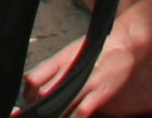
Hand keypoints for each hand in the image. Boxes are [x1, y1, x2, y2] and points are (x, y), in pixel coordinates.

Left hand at [20, 6, 151, 116]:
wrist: (125, 42)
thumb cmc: (98, 47)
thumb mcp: (72, 53)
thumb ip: (57, 69)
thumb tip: (42, 86)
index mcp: (60, 60)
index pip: (33, 78)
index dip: (26, 94)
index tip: (27, 102)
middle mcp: (69, 71)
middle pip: (44, 96)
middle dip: (37, 110)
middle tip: (34, 116)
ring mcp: (85, 83)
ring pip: (60, 106)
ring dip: (53, 116)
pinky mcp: (100, 92)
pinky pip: (81, 112)